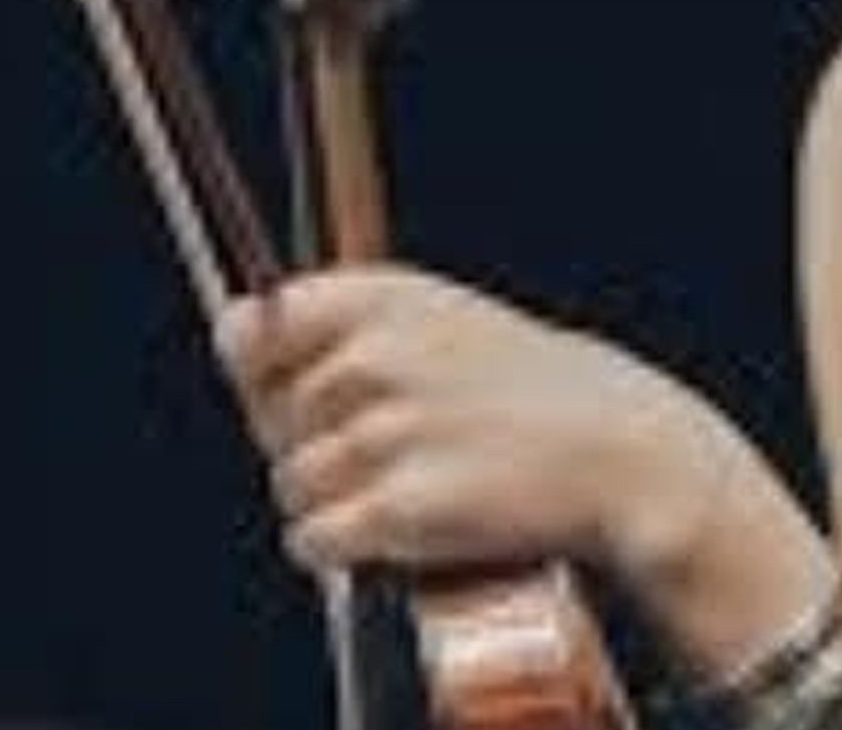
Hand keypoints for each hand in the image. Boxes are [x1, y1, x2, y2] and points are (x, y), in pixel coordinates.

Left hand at [214, 263, 685, 577]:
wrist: (611, 443)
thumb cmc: (519, 382)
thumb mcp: (433, 314)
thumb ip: (332, 319)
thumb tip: (229, 332)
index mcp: (384, 296)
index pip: (254, 326)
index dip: (265, 369)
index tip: (295, 385)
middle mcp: (379, 356)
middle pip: (268, 419)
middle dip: (309, 439)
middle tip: (387, 440)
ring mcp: (390, 432)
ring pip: (290, 482)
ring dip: (332, 495)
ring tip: (402, 480)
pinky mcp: (403, 508)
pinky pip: (314, 538)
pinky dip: (341, 544)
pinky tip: (393, 523)